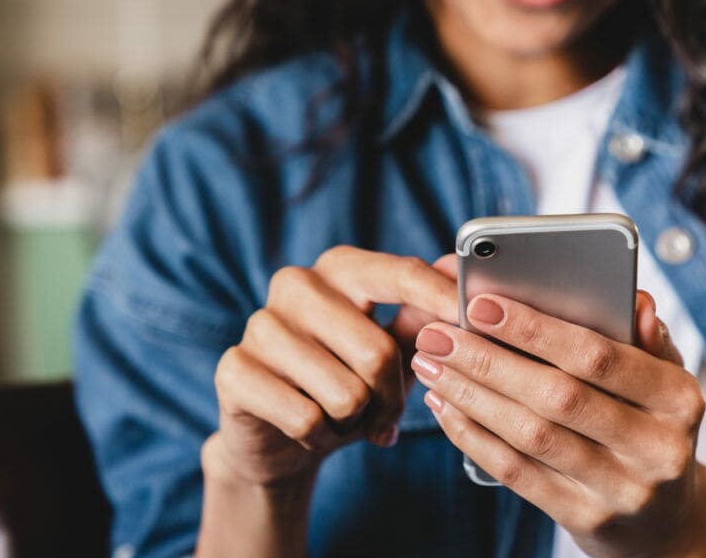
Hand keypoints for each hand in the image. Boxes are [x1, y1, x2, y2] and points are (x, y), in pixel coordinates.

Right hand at [205, 248, 458, 485]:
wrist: (279, 437)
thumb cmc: (347, 381)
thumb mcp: (393, 349)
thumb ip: (424, 315)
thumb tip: (459, 272)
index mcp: (341, 268)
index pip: (400, 274)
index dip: (440, 299)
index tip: (472, 319)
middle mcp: (296, 284)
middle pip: (377, 351)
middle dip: (392, 397)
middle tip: (386, 414)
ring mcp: (260, 324)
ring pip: (345, 393)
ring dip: (355, 421)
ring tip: (343, 417)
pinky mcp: (234, 369)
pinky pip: (306, 418)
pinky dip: (320, 436)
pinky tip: (311, 429)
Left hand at [411, 291, 705, 557]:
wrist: (665, 520)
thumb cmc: (652, 426)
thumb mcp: (665, 381)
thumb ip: (646, 338)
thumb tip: (635, 301)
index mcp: (680, 399)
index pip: (601, 357)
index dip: (536, 329)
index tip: (481, 304)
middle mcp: (657, 448)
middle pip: (558, 397)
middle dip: (489, 361)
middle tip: (438, 335)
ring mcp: (622, 490)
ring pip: (532, 436)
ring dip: (472, 396)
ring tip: (432, 365)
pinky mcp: (586, 519)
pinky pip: (518, 473)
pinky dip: (474, 437)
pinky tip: (447, 408)